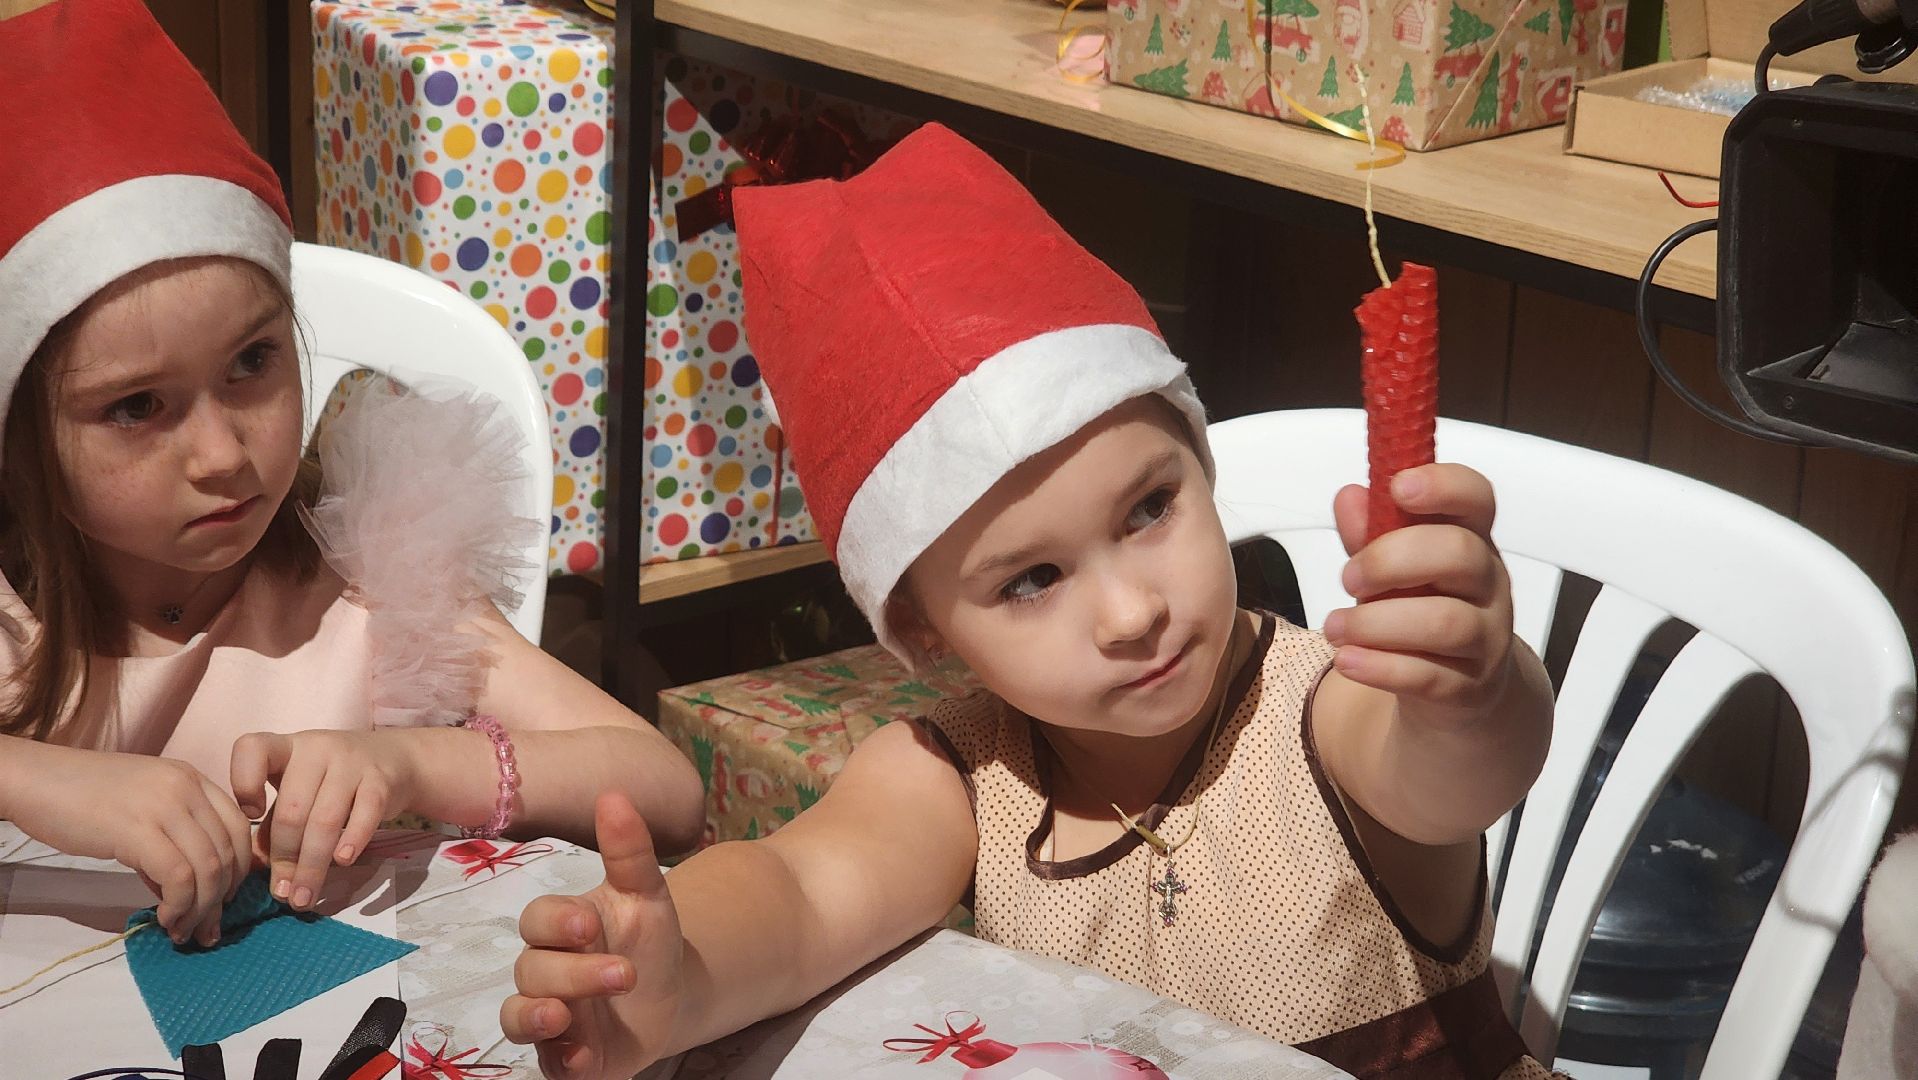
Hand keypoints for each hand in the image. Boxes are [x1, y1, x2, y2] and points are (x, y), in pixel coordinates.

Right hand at [7, 749, 248, 946]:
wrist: (34, 781)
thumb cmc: (80, 799)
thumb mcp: (141, 811)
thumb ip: (169, 842)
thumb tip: (183, 892)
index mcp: (192, 778)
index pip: (239, 827)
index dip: (240, 869)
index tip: (226, 898)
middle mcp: (187, 787)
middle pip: (229, 851)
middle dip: (223, 898)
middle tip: (207, 928)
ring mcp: (165, 805)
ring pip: (208, 868)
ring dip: (201, 909)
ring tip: (183, 931)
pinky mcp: (137, 830)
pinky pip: (179, 876)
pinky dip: (180, 905)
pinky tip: (166, 918)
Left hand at [229, 729, 413, 910]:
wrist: (394, 759)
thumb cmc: (333, 780)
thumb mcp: (299, 792)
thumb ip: (272, 825)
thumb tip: (253, 868)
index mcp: (286, 748)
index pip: (252, 749)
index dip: (244, 782)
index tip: (251, 815)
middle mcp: (316, 749)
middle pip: (292, 808)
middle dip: (285, 857)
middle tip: (282, 893)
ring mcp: (351, 762)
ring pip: (325, 820)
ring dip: (312, 865)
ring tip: (304, 897)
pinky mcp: (381, 780)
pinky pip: (365, 814)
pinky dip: (352, 840)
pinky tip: (342, 861)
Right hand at [503, 793, 681, 1078]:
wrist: (671, 997)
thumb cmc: (647, 939)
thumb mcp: (646, 895)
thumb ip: (628, 851)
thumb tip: (614, 794)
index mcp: (560, 928)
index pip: (536, 919)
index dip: (555, 922)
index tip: (589, 926)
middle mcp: (544, 971)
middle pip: (532, 969)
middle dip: (573, 972)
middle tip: (624, 973)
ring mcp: (549, 1016)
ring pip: (519, 1016)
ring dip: (537, 1017)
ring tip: (564, 1018)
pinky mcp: (562, 1057)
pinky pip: (546, 1063)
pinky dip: (561, 1061)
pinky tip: (583, 1059)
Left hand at [1323, 464, 1515, 714]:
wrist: (1456, 688)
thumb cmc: (1420, 607)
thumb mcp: (1393, 566)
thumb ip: (1370, 532)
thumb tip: (1350, 497)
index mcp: (1472, 538)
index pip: (1476, 497)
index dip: (1443, 485)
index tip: (1398, 486)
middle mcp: (1489, 584)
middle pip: (1460, 554)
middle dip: (1392, 560)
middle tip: (1347, 577)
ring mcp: (1486, 638)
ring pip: (1446, 622)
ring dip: (1377, 622)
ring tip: (1335, 626)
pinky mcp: (1469, 688)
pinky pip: (1429, 675)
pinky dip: (1381, 667)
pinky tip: (1348, 659)